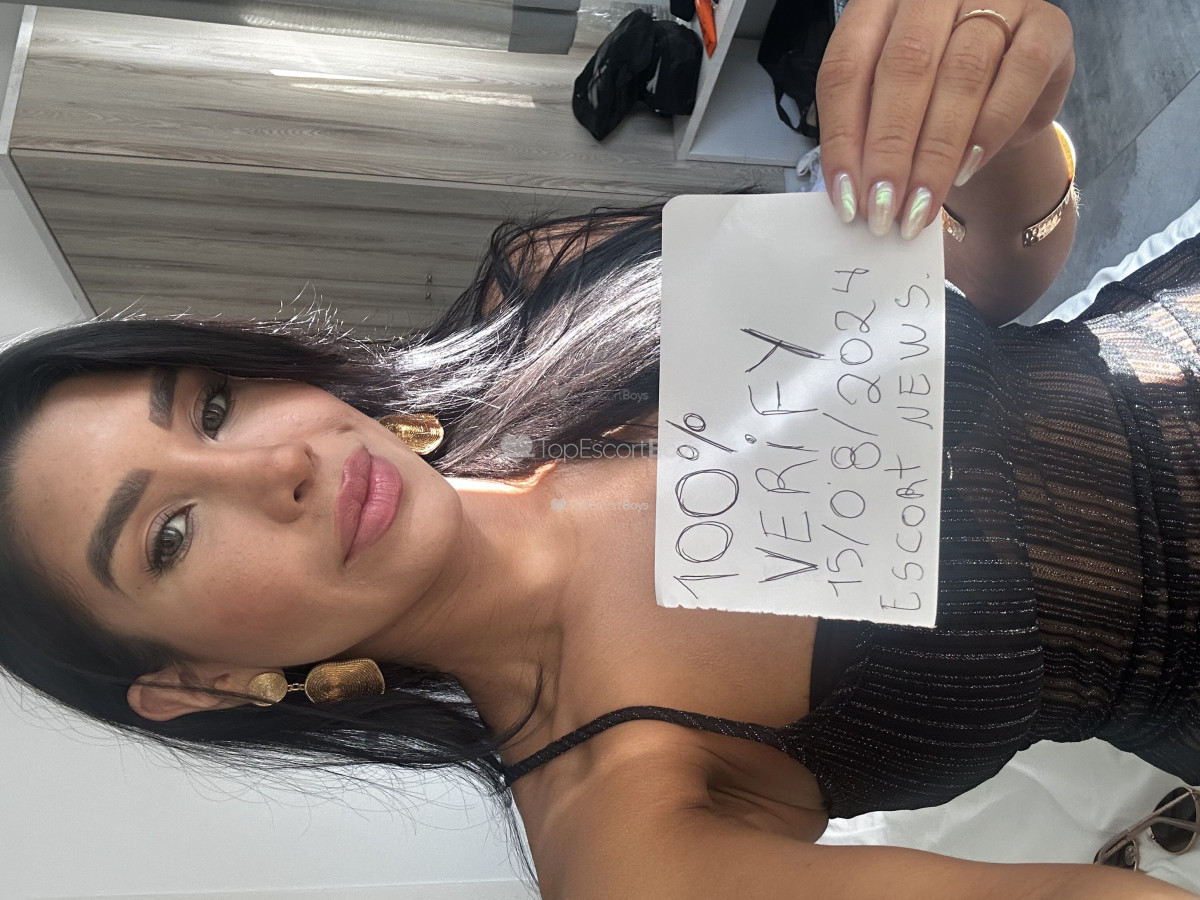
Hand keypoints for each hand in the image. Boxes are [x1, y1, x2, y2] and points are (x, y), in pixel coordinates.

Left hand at [816, 0, 1074, 239]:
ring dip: (937, 152)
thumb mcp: (888, 110)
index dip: (843, 137)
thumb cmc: (931, 101)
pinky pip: (1023, 72)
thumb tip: (853, 195)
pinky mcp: (1047, 25)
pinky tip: (969, 168)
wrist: (1000, 98)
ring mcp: (996, 0)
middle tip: (883, 209)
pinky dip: (993, 127)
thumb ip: (866, 137)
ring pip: (962, 72)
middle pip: (905, 66)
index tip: (846, 197)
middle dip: (890, 149)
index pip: (847, 67)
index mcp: (877, 5)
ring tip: (921, 204)